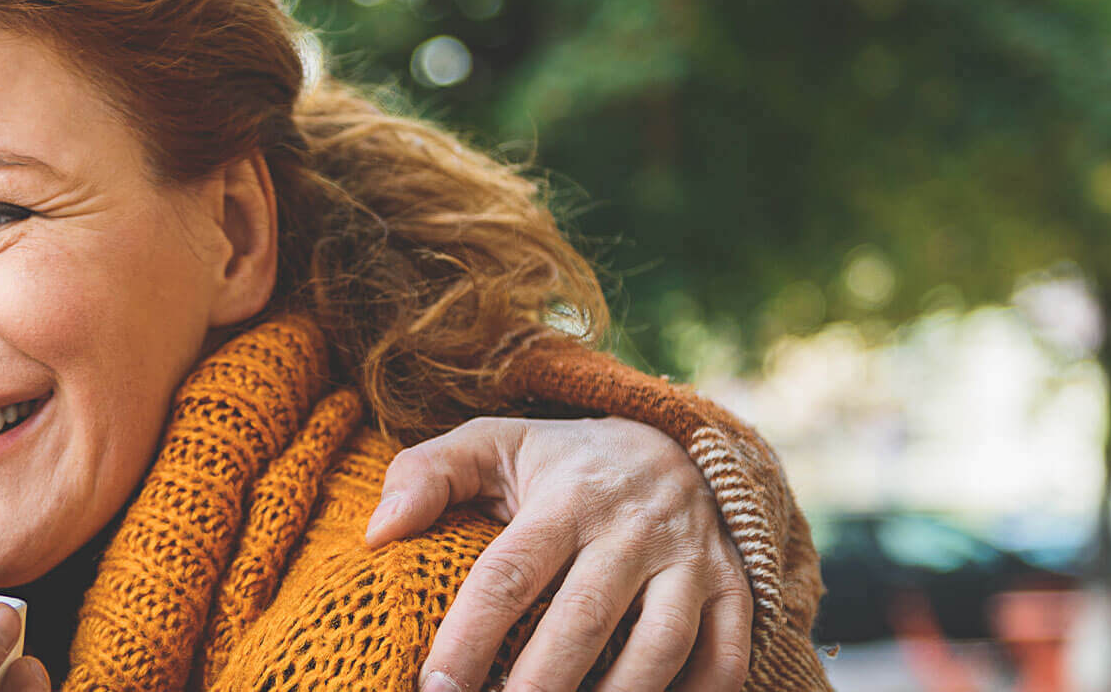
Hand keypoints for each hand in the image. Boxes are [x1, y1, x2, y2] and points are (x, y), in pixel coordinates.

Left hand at [365, 417, 749, 691]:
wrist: (674, 443)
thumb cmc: (560, 462)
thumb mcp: (492, 445)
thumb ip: (426, 475)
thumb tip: (377, 533)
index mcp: (566, 496)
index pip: (510, 573)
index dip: (470, 636)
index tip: (434, 688)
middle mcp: (633, 527)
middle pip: (583, 619)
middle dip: (539, 685)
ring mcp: (690, 559)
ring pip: (660, 645)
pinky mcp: (733, 587)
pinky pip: (725, 657)